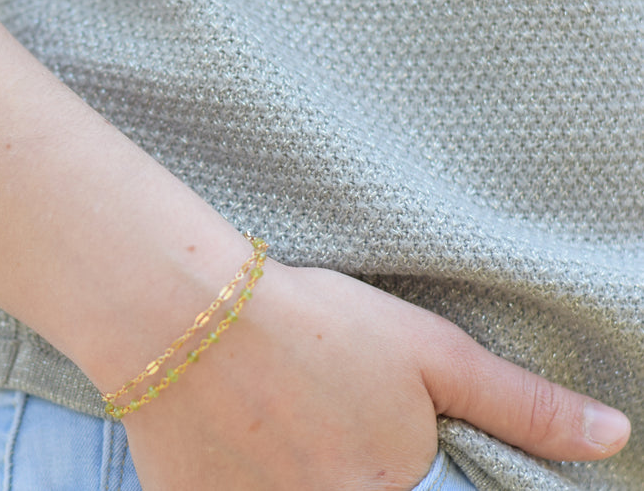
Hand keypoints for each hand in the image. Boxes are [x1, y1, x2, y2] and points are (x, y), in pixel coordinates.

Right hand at [120, 264, 630, 490]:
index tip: (354, 418)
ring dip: (285, 460)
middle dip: (334, 453)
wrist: (186, 314)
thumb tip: (612, 438)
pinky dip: (234, 468)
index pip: (405, 486)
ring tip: (267, 409)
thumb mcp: (431, 355)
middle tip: (308, 404)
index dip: (386, 454)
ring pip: (287, 484)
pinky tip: (223, 423)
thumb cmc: (314, 327)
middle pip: (343, 482)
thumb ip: (522, 407)